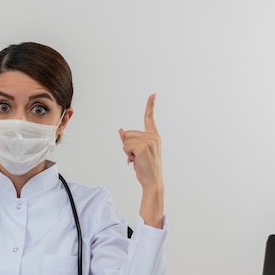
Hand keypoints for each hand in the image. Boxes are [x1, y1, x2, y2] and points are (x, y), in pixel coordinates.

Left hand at [119, 93, 163, 227]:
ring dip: (128, 152)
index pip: (150, 117)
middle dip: (128, 146)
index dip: (150, 105)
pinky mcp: (143, 147)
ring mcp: (149, 141)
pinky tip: (136, 161)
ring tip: (137, 160)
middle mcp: (153, 136)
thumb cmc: (146, 167)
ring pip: (126, 140)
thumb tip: (120, 130)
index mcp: (154, 136)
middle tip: (137, 158)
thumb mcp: (138, 152)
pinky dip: (128, 155)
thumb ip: (130, 140)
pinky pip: (126, 147)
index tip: (153, 93)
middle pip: (128, 133)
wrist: (152, 181)